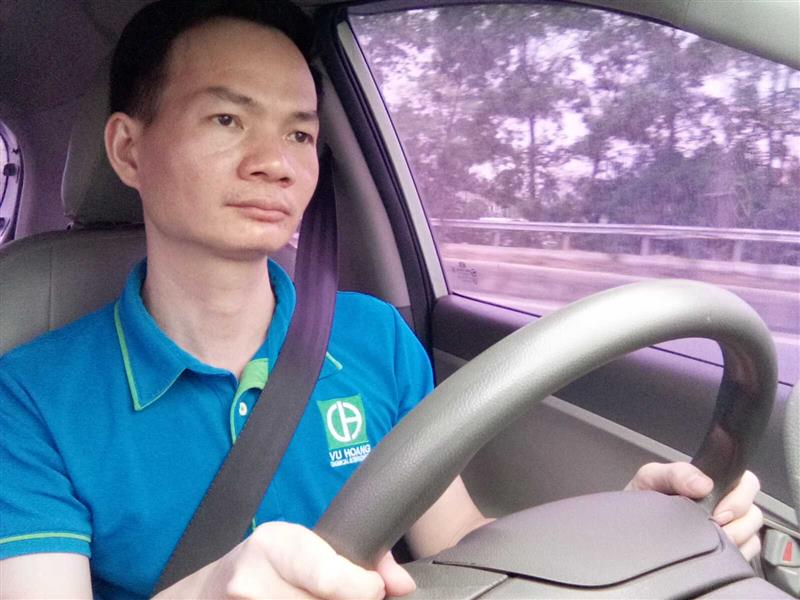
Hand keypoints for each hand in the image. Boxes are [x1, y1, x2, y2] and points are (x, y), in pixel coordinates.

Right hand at [155, 522, 415, 598]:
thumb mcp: (304, 546)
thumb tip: (402, 584)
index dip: (360, 588)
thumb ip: (357, 558)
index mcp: (272, 546)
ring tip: (315, 598)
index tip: (373, 589)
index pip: (326, 576)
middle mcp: (251, 583)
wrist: (209, 591)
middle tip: (343, 595)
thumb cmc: (269, 566)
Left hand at [625, 462, 762, 560]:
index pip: (745, 481)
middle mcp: (723, 503)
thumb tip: (703, 484)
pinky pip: (748, 551)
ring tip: (711, 539)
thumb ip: (676, 473)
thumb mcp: (651, 478)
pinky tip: (715, 551)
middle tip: (714, 524)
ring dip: (736, 536)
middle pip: (753, 509)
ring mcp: (727, 527)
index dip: (740, 494)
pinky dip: (736, 552)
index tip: (721, 509)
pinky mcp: (727, 549)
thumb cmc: (640, 499)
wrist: (627, 527)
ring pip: (752, 532)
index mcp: (710, 483)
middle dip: (738, 519)